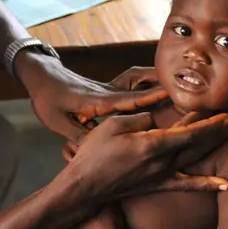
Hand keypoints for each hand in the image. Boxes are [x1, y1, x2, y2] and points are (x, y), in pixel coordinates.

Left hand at [20, 56, 168, 141]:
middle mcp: (106, 91)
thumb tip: (96, 151)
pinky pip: (133, 85)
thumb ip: (77, 136)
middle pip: (138, 84)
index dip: (147, 96)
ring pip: (137, 79)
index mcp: (95, 100)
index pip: (125, 98)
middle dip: (161, 84)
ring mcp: (109, 88)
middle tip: (185, 85)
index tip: (168, 93)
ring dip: (156, 80)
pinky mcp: (108, 89)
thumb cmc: (47, 100)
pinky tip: (161, 90)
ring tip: (179, 85)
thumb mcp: (57, 122)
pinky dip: (148, 84)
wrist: (42, 77)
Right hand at [57, 111, 227, 203]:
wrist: (85, 187)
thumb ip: (139, 119)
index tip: (226, 114)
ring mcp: (161, 175)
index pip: (189, 133)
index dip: (210, 123)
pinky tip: (225, 184)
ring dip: (215, 145)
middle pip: (197, 143)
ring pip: (195, 158)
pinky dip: (207, 183)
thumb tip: (155, 119)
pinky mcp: (158, 185)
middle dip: (218, 130)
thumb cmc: (94, 154)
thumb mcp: (113, 126)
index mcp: (152, 144)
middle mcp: (162, 161)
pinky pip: (187, 184)